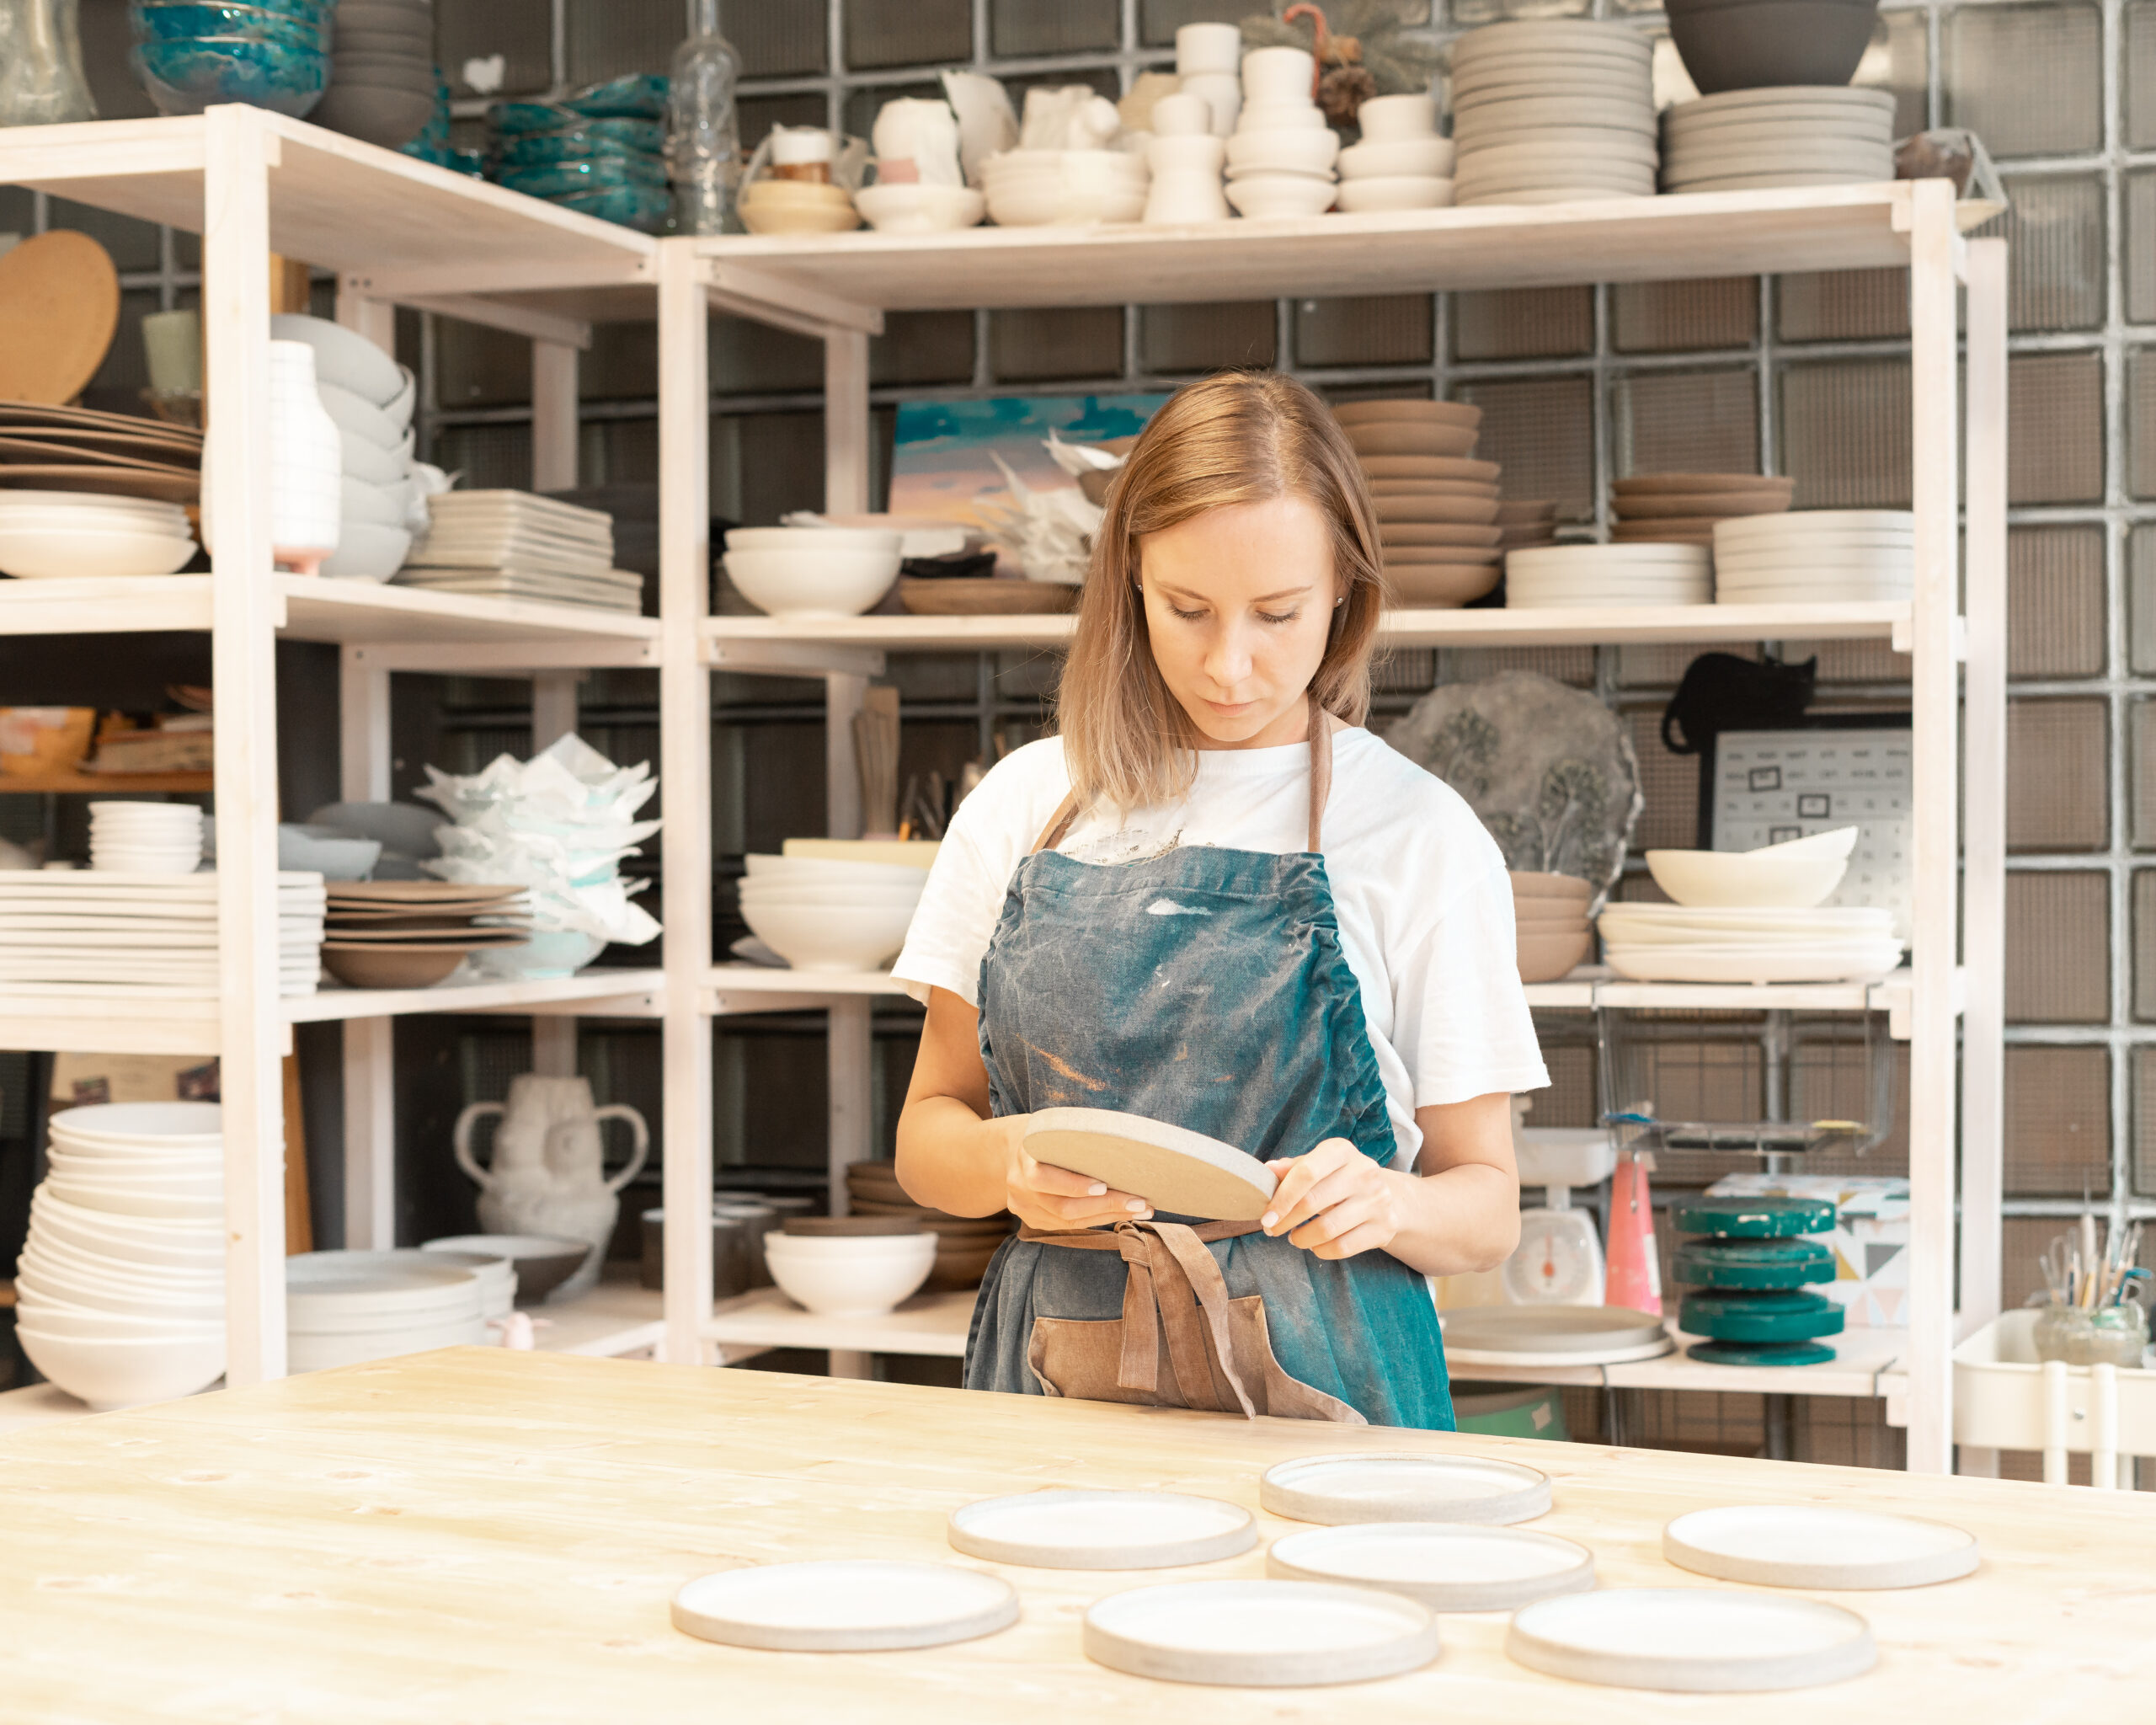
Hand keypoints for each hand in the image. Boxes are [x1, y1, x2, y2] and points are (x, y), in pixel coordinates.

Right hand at [992, 1115, 1153, 1232]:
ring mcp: (1025, 1209)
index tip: (1104, 1185)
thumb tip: (1123, 1140)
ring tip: (1141, 1211)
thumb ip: (1073, 1135)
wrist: (1004, 1151)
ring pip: (1069, 1221)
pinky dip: (1098, 1220)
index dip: (1073, 1185)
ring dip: (1109, 1217)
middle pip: (1063, 1208)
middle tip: (1140, 1202)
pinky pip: (1069, 1226)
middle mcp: (1019, 1190)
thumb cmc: (1039, 1132)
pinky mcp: (1035, 1221)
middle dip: (1106, 1206)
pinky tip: (1122, 1215)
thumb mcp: (1049, 1125)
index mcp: (1021, 1160)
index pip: (1042, 1179)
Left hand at [1261, 1137, 1401, 1260]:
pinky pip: (1343, 1247)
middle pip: (1312, 1202)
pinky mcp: (1384, 1227)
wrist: (1388, 1196)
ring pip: (1327, 1229)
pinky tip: (1315, 1245)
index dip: (1282, 1197)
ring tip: (1294, 1237)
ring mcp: (1377, 1201)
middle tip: (1272, 1229)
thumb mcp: (1319, 1166)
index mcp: (1342, 1151)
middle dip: (1285, 1221)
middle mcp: (1364, 1172)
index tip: (1266, 1216)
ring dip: (1302, 1238)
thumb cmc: (1340, 1179)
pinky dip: (1322, 1251)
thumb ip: (1293, 1168)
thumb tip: (1267, 1170)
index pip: (1306, 1172)